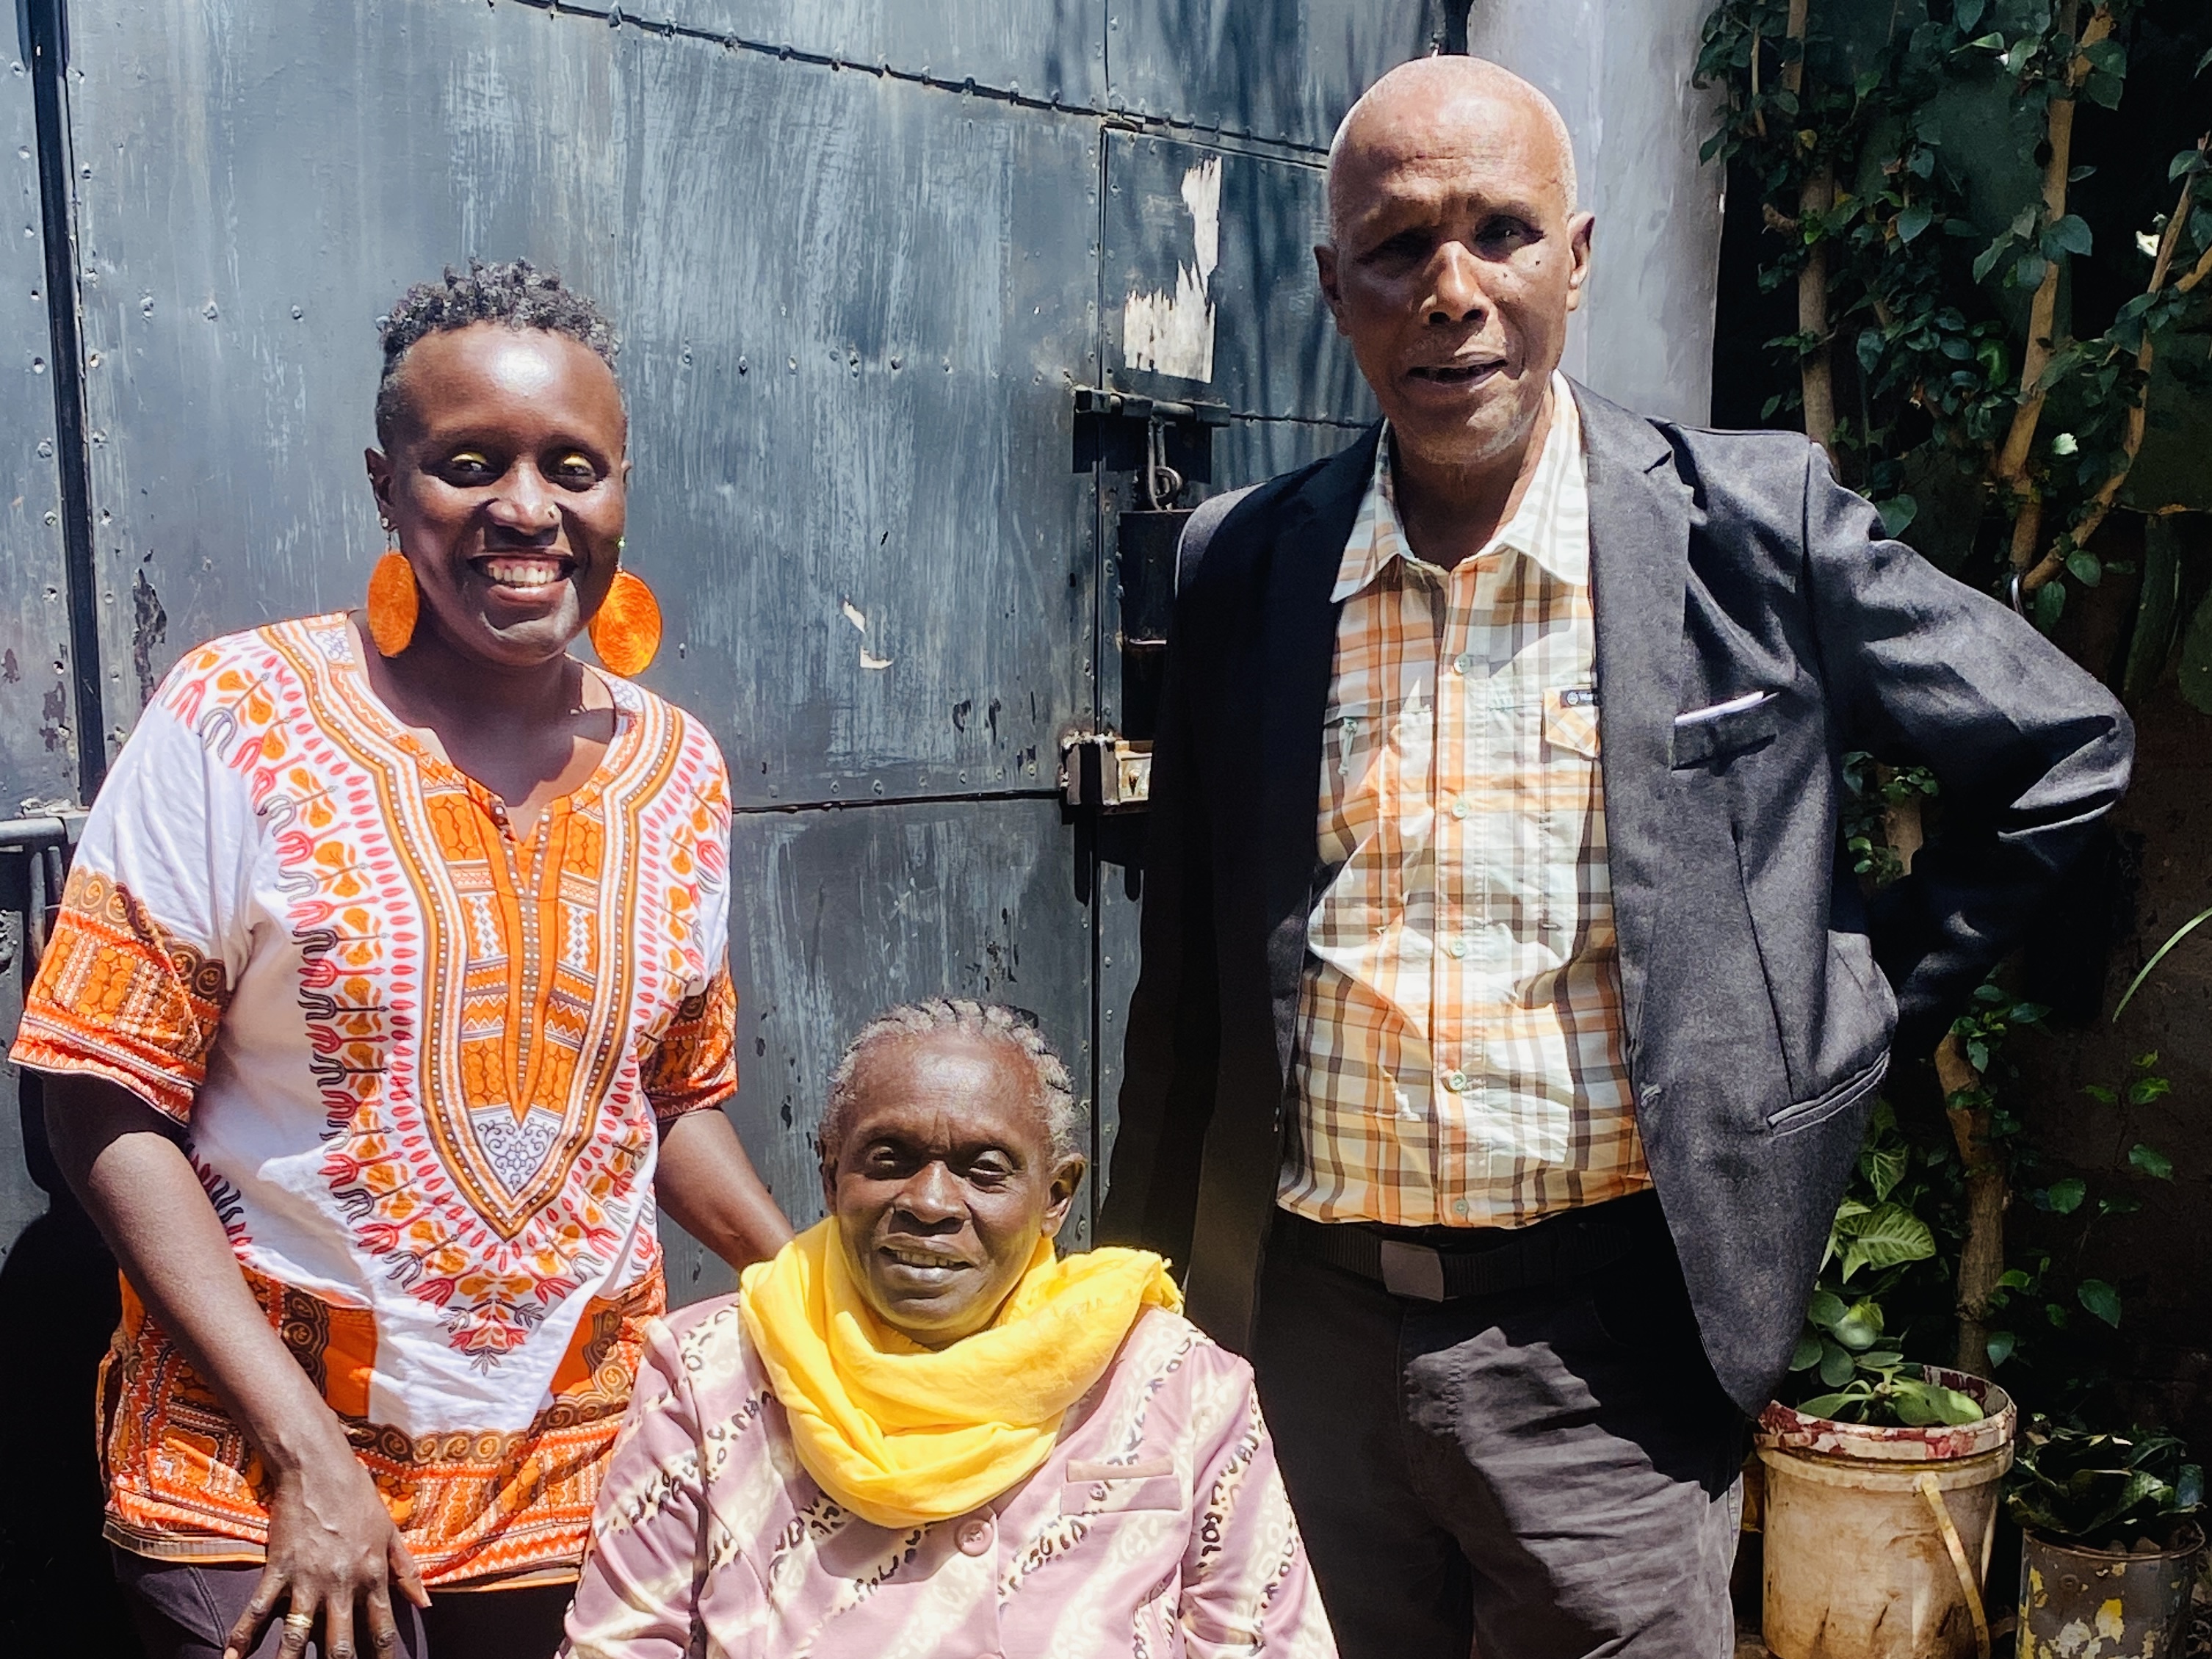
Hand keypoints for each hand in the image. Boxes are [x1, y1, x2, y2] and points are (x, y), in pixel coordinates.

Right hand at [222, 1444, 429, 1658]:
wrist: (319, 1469)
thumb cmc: (359, 1498)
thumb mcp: (390, 1533)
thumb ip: (406, 1571)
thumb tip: (424, 1605)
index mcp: (371, 1576)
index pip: (381, 1629)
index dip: (383, 1657)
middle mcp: (341, 1585)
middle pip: (339, 1644)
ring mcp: (307, 1579)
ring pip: (297, 1636)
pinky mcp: (278, 1569)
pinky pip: (257, 1610)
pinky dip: (241, 1637)